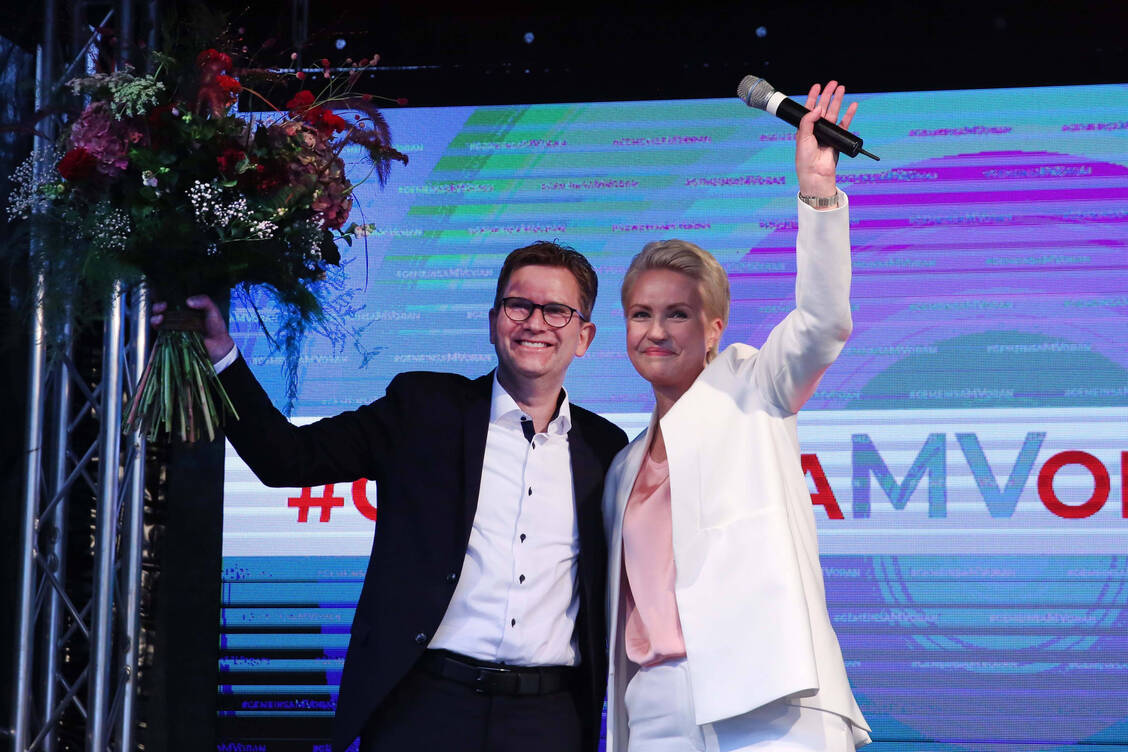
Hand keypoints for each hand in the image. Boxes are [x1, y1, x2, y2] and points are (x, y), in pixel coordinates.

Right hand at [151, 295, 234, 364]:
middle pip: (159, 310)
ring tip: (160, 318)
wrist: (218, 346)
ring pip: (157, 321)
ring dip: (155, 318)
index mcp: (184, 309)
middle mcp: (176, 318)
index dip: (163, 298)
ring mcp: (173, 329)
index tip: (166, 299)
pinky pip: (160, 335)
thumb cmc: (215, 327)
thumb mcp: (212, 310)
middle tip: (162, 306)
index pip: (169, 301)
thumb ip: (204, 301)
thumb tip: (188, 301)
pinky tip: (159, 326)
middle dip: (157, 307)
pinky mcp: (171, 340)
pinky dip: (157, 329)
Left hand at [795, 80, 857, 199]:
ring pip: (834, 112)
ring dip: (838, 100)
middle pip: (823, 107)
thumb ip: (808, 120)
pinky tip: (852, 105)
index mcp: (805, 128)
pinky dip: (849, 114)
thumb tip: (818, 108)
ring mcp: (827, 132)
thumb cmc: (805, 158)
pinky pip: (844, 123)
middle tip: (833, 83)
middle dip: (827, 94)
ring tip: (841, 88)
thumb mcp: (802, 136)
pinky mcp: (838, 138)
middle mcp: (816, 129)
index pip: (809, 108)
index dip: (813, 96)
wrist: (815, 173)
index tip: (817, 86)